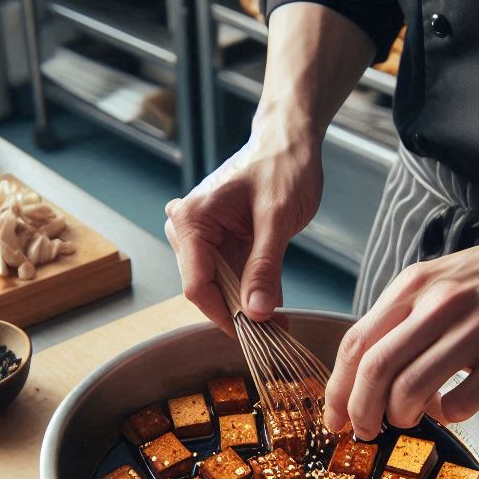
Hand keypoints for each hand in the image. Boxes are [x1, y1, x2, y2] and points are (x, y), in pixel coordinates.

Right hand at [165, 122, 322, 331]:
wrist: (290, 141)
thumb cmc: (282, 165)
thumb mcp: (277, 218)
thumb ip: (265, 267)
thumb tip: (257, 313)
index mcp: (192, 219)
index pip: (197, 285)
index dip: (225, 316)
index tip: (255, 337)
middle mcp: (188, 229)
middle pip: (206, 289)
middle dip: (239, 314)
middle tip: (276, 333)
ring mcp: (203, 237)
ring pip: (219, 288)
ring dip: (247, 308)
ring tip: (280, 324)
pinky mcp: (221, 242)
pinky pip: (232, 277)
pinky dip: (252, 294)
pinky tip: (276, 308)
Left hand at [324, 226, 478, 437]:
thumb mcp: (444, 277)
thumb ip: (407, 313)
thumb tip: (369, 365)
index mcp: (416, 284)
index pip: (356, 342)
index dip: (338, 387)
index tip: (334, 414)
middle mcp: (439, 303)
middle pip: (374, 369)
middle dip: (360, 410)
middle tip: (364, 430)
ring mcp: (475, 331)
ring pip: (411, 390)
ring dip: (402, 416)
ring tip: (409, 418)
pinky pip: (460, 404)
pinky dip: (447, 416)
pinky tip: (453, 407)